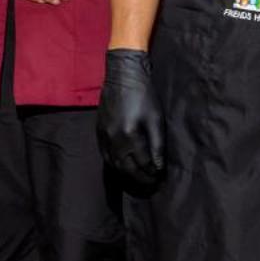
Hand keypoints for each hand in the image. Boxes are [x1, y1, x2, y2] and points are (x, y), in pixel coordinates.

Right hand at [97, 49, 164, 183]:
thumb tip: (159, 167)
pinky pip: (105, 155)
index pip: (142, 163)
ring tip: (138, 180)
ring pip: (113, 164)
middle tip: (151, 186)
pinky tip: (122, 167)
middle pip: (126, 168)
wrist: (122, 74)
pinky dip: (114, 165)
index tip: (160, 179)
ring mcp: (104, 135)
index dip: (152, 174)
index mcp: (129, 135)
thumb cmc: (143, 94)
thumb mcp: (156, 118)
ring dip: (126, 175)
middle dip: (139, 179)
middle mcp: (113, 138)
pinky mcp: (99, 131)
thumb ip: (157, 144)